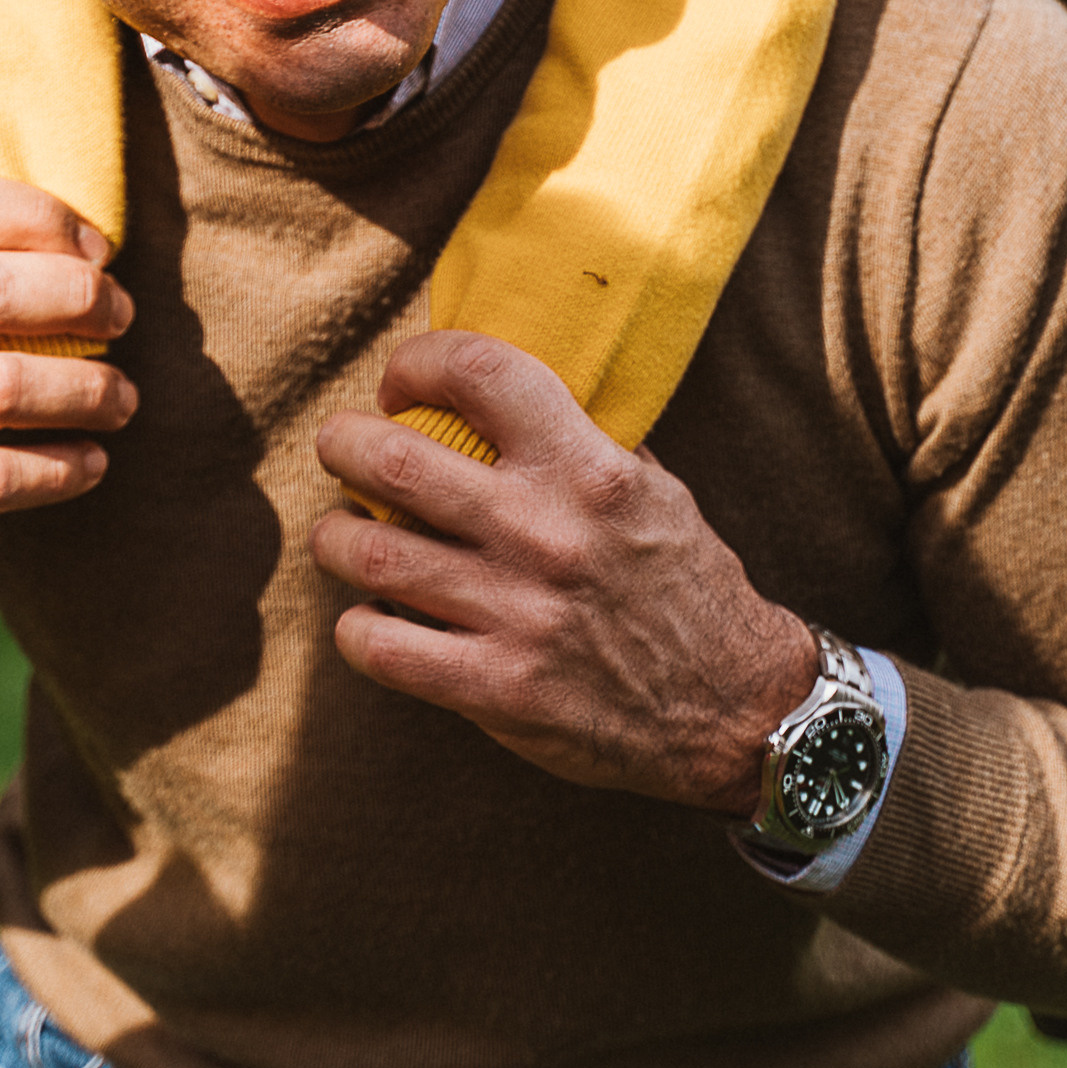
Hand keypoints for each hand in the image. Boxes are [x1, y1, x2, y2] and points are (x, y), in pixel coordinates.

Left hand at [311, 333, 817, 814]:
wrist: (732, 705)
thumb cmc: (686, 584)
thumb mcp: (653, 489)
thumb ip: (580, 441)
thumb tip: (501, 394)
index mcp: (587, 470)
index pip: (480, 373)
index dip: (420, 362)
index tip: (401, 381)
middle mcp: (544, 533)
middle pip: (391, 461)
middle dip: (341, 443)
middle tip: (340, 447)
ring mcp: (515, 614)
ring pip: (367, 552)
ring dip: (334, 537)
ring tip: (341, 533)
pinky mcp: (497, 689)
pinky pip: (379, 646)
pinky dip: (357, 627)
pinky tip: (369, 617)